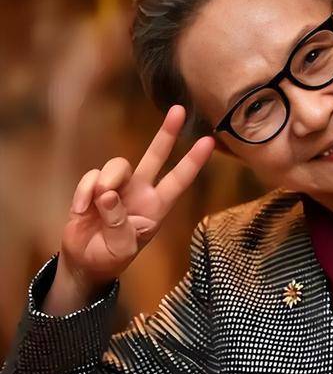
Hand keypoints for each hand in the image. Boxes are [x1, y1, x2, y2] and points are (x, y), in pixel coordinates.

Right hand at [51, 105, 214, 307]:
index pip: (179, 181)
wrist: (84, 262)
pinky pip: (91, 176)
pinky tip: (80, 211)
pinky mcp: (94, 187)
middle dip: (167, 133)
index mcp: (157, 207)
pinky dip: (83, 192)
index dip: (193, 162)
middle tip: (179, 111)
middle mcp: (141, 191)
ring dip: (108, 180)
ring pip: (118, 165)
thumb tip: (108, 195)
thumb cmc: (112, 256)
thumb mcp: (121, 247)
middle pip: (155, 156)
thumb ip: (118, 223)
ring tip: (97, 203)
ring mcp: (118, 187)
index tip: (209, 141)